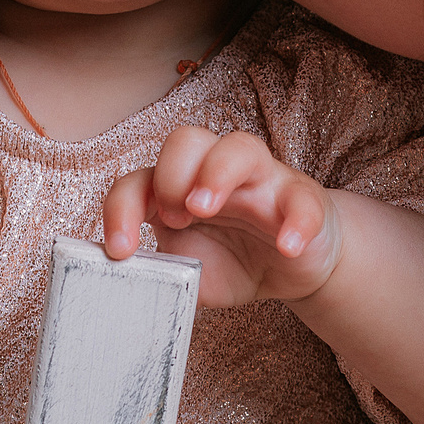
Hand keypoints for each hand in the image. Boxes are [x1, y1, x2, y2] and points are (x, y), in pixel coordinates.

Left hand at [102, 126, 341, 305]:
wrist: (292, 270)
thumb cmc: (233, 260)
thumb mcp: (190, 274)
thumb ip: (161, 275)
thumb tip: (126, 283)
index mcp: (180, 189)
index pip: (139, 180)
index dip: (122, 208)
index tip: (121, 249)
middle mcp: (217, 173)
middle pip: (187, 140)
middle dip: (171, 175)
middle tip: (174, 220)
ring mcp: (262, 180)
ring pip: (241, 147)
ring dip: (217, 173)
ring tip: (204, 209)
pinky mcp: (302, 198)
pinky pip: (301, 197)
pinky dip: (295, 220)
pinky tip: (287, 247)